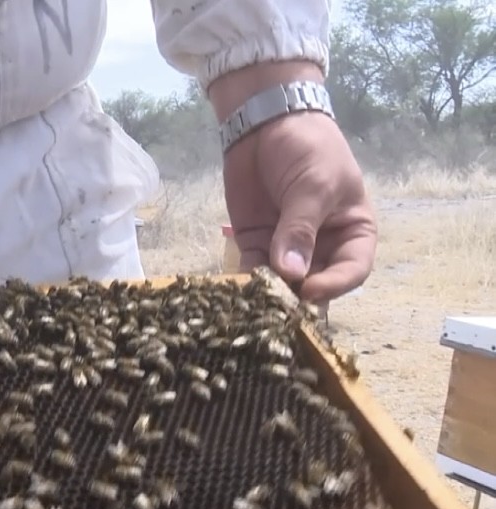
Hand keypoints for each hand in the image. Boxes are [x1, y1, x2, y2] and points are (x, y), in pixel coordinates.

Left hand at [209, 62, 377, 303]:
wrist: (266, 122)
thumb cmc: (308, 149)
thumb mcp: (313, 186)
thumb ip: (301, 229)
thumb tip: (291, 273)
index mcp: (353, 233)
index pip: (352, 270)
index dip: (334, 285)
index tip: (309, 290)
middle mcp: (323, 248)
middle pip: (316, 285)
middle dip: (299, 297)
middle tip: (278, 307)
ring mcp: (287, 249)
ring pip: (283, 283)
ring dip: (269, 294)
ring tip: (254, 303)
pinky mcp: (255, 244)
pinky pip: (253, 271)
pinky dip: (246, 283)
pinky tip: (235, 292)